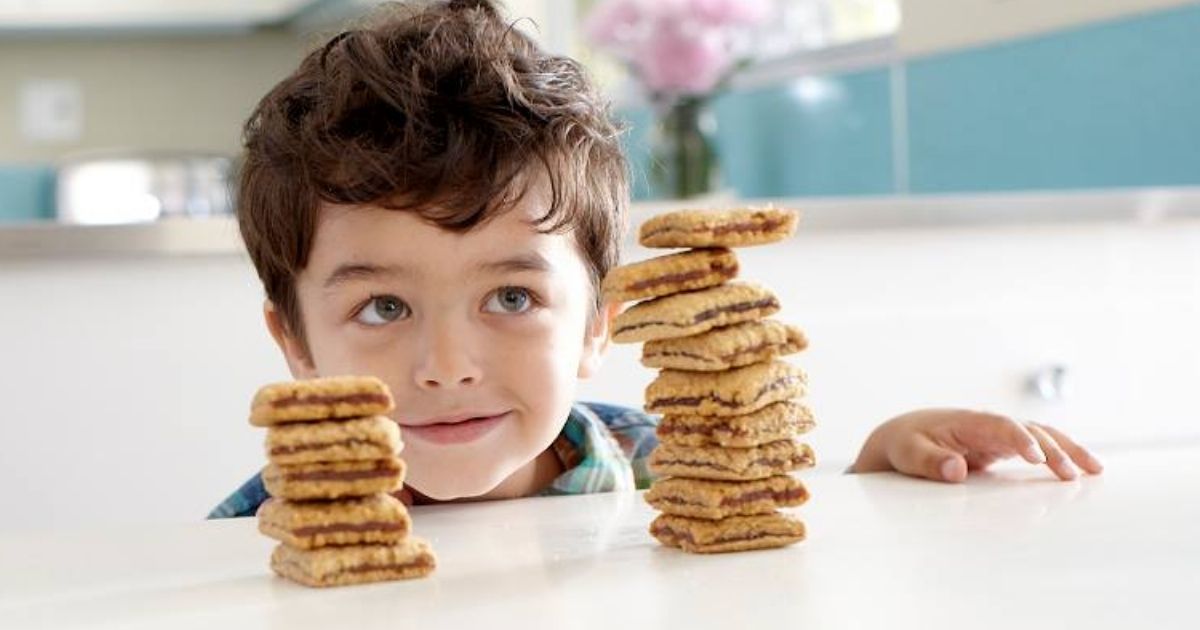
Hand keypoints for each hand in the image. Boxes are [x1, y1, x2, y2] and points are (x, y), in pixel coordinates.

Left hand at [850, 408, 1103, 482]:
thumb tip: (956, 470)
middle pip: (1029, 430)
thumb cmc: (906, 443)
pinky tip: (1083, 470)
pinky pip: (1039, 447)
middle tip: (1072, 475)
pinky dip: (1061, 455)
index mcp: (967, 421)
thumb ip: (930, 461)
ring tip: (1095, 470)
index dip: (1021, 440)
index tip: (1036, 459)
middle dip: (1054, 450)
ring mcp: (1000, 432)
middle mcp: (989, 422)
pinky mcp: (1005, 445)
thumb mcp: (909, 453)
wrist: (905, 436)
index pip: (1001, 426)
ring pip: (1042, 435)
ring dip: (1068, 450)